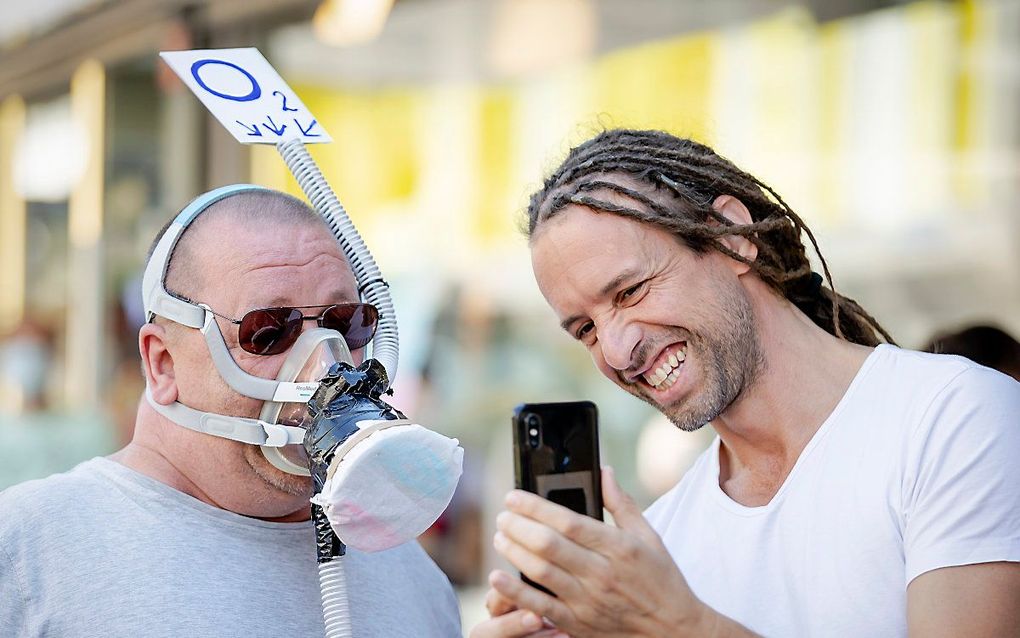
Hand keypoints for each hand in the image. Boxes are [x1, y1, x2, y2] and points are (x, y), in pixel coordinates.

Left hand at [487, 467, 710, 637]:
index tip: (514, 496)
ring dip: (513, 551)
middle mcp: (601, 574)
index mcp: (618, 548)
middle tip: (503, 515)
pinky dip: (515, 592)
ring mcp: (588, 601)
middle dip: (518, 526)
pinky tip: (497, 577)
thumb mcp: (649, 537)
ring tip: (500, 536)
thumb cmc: (661, 580)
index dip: (535, 506)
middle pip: (548, 545)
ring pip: (540, 572)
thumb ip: (621, 503)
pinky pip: (540, 607)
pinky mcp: (578, 624)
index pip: (568, 521)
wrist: (673, 631)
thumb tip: (604, 472)